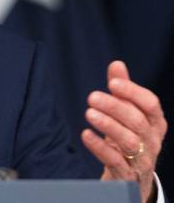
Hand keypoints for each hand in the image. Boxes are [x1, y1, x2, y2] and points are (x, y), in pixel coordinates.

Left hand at [82, 61, 167, 202]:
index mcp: (155, 122)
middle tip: (92, 97)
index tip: (112, 82)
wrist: (129, 175)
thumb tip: (117, 64)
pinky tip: (85, 134)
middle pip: (137, 121)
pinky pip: (116, 161)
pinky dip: (100, 148)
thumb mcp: (127, 113)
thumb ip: (122, 91)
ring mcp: (142, 159)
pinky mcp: (127, 174)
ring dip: (108, 125)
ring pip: (130, 141)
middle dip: (115, 107)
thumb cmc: (128, 137)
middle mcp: (152, 140)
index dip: (132, 92)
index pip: (150, 104)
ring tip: (89, 113)